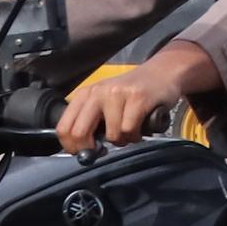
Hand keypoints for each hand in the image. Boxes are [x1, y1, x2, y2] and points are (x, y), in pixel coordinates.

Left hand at [57, 43, 214, 153]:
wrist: (162, 72)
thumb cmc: (132, 93)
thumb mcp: (105, 102)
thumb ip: (91, 122)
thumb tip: (83, 151)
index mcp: (85, 94)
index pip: (64, 127)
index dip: (72, 147)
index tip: (85, 153)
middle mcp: (97, 92)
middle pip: (79, 133)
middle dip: (91, 149)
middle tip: (104, 150)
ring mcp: (117, 94)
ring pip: (111, 135)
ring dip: (123, 140)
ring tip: (131, 130)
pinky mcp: (138, 98)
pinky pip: (130, 130)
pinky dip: (136, 134)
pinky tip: (141, 127)